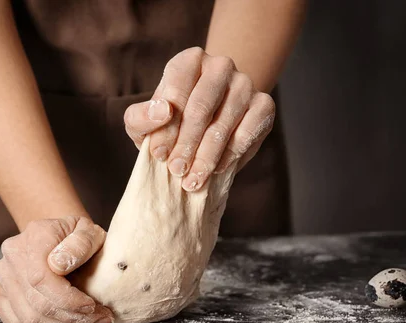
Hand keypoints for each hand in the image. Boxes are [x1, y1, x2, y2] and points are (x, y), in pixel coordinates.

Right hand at [0, 216, 113, 322]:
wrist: (60, 236)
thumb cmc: (79, 236)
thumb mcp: (90, 232)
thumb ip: (81, 243)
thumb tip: (58, 265)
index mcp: (35, 236)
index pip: (41, 278)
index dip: (68, 300)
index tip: (92, 306)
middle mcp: (12, 253)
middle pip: (36, 301)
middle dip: (72, 317)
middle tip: (99, 319)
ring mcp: (2, 273)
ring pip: (27, 316)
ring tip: (86, 322)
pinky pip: (16, 321)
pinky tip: (64, 322)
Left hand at [124, 47, 275, 190]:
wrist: (208, 121)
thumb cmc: (170, 121)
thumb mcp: (144, 121)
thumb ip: (140, 117)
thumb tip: (162, 111)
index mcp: (189, 60)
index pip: (176, 92)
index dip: (166, 128)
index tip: (159, 155)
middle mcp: (220, 65)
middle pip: (202, 107)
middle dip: (187, 144)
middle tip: (177, 171)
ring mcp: (245, 83)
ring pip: (225, 123)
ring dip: (207, 156)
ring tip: (193, 180)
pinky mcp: (264, 104)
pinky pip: (248, 132)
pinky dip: (231, 154)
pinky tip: (216, 170)